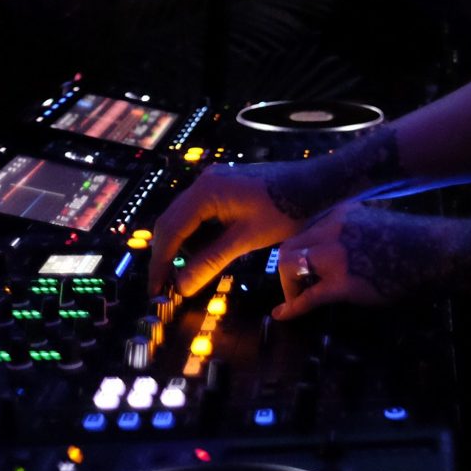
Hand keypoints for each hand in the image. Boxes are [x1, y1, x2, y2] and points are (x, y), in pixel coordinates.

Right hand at [147, 160, 328, 297]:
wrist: (315, 184)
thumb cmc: (284, 209)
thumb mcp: (246, 239)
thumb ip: (211, 262)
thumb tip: (181, 287)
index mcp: (205, 192)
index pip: (170, 231)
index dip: (161, 263)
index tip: (156, 289)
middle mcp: (204, 182)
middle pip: (172, 223)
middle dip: (168, 255)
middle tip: (165, 286)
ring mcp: (214, 183)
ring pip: (186, 219)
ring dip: (184, 247)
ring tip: (188, 274)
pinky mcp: (225, 187)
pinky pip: (201, 214)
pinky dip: (199, 236)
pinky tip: (207, 255)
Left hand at [273, 203, 450, 319]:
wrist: (437, 251)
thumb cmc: (416, 242)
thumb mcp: (379, 226)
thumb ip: (355, 234)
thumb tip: (342, 253)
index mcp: (343, 214)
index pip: (306, 231)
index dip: (301, 253)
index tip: (303, 269)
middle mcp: (334, 228)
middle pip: (290, 246)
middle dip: (287, 270)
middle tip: (298, 287)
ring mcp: (337, 254)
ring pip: (290, 266)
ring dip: (290, 286)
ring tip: (299, 299)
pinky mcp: (344, 282)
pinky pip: (307, 296)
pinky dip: (291, 307)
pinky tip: (282, 315)